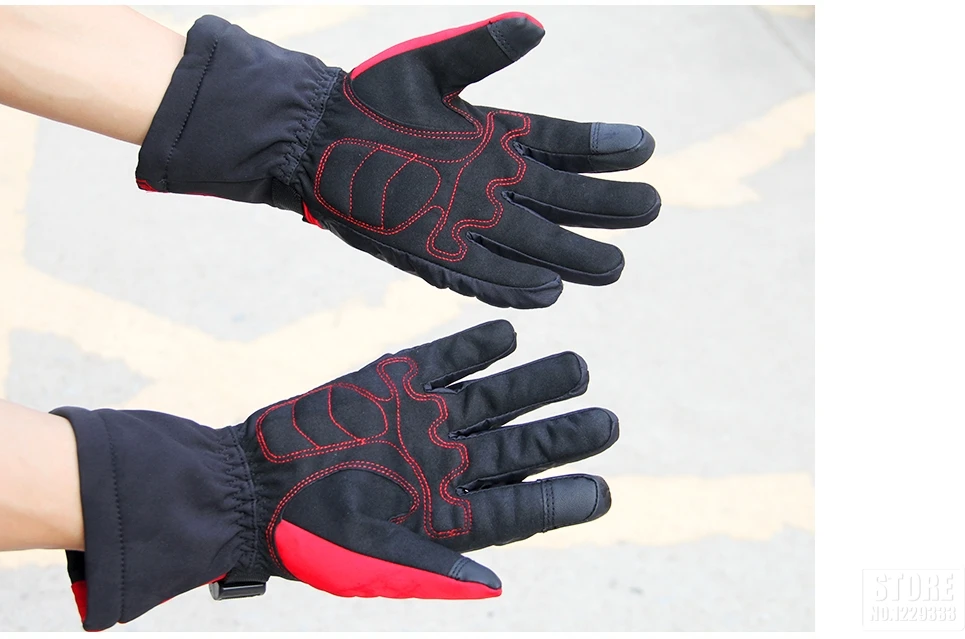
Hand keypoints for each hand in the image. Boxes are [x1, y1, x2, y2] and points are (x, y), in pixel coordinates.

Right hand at [57, 321, 617, 629]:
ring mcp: (420, 420)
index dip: (560, 501)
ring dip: (532, 382)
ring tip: (577, 368)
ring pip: (490, 398)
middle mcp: (443, 465)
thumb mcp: (369, 564)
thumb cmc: (305, 539)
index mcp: (446, 513)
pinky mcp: (391, 383)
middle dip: (562, 434)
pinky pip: (441, 361)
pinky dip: (472, 347)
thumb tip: (496, 585)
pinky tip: (508, 335)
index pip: (518, 508)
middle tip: (606, 422)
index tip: (603, 494)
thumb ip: (433, 569)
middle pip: (516, 446)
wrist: (244, 487)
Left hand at [137, 13, 659, 307]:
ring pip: (531, 241)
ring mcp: (464, 219)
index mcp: (496, 137)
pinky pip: (480, 272)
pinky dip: (512, 285)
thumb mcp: (430, 65)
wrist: (313, 136)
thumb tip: (535, 26)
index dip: (603, 146)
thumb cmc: (369, 96)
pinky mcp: (431, 250)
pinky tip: (548, 293)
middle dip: (605, 207)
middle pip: (560, 198)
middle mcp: (490, 182)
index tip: (646, 145)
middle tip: (650, 208)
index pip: (563, 143)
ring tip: (615, 264)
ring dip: (572, 255)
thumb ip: (483, 50)